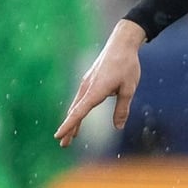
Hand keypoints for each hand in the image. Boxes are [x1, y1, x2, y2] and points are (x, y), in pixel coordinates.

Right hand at [54, 20, 145, 147]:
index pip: (79, 112)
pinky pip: (81, 98)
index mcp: (96, 90)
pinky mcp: (90, 79)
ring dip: (73, 120)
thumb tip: (118, 127)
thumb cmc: (127, 65)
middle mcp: (87, 87)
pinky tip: (79, 115)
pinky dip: (78, 110)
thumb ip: (122, 108)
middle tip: (63, 145)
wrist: (122, 43)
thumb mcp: (129, 88)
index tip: (58, 136)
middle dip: (69, 128)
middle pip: (75, 111)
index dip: (69, 125)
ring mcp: (87, 83)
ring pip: (77, 105)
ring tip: (70, 136)